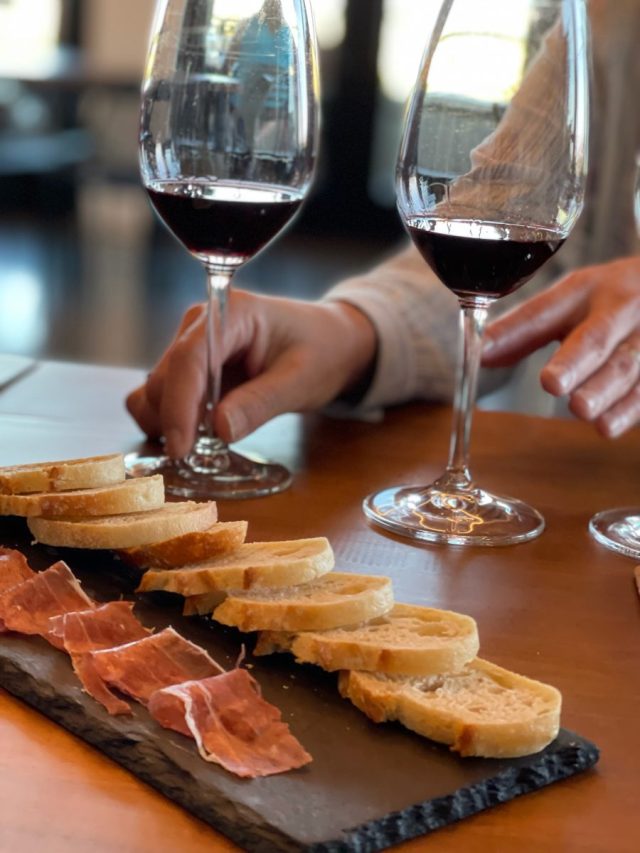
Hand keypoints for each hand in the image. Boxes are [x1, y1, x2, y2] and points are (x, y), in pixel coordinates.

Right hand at [126, 290, 376, 456]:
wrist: (329, 342)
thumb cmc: (321, 352)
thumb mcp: (302, 381)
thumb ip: (261, 403)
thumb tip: (219, 430)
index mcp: (230, 313)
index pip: (189, 358)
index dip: (179, 405)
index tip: (181, 447)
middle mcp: (199, 325)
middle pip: (164, 378)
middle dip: (176, 420)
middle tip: (203, 454)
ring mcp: (190, 347)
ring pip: (154, 391)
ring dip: (168, 423)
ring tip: (204, 443)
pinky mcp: (188, 370)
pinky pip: (160, 398)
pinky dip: (168, 422)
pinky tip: (196, 436)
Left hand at [482, 256, 639, 436]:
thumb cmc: (611, 300)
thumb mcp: (568, 304)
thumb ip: (523, 330)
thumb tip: (480, 355)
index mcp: (586, 290)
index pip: (547, 311)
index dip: (521, 331)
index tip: (492, 353)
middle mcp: (621, 310)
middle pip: (597, 337)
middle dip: (575, 361)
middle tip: (553, 382)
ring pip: (629, 365)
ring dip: (604, 391)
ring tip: (583, 410)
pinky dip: (629, 410)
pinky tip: (608, 426)